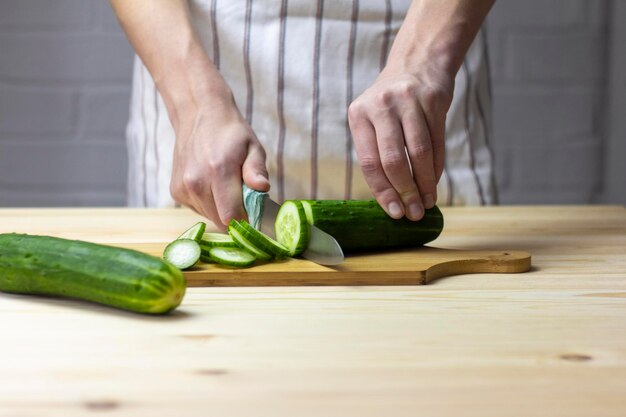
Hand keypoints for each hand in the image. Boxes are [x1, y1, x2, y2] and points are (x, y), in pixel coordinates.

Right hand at [169, 98, 268, 229]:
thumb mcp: (253, 147)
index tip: (256, 216)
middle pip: (220, 220)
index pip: (231, 216)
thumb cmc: (231, 133)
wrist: (198, 115)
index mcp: (218, 170)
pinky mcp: (176, 192)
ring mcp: (183, 188)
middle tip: (243, 198)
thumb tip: (262, 189)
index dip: (246, 221)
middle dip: (236, 216)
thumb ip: (256, 170)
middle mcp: (196, 182)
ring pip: (209, 217)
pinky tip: (212, 185)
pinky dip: (209, 204)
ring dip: (222, 210)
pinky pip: (198, 210)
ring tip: (226, 187)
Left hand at [348, 67, 452, 220]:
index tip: (394, 213)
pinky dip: (436, 167)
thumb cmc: (392, 104)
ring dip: (425, 183)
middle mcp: (380, 106)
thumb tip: (391, 199)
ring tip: (428, 202)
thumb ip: (377, 153)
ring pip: (418, 153)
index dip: (382, 191)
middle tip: (414, 213)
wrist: (418, 63)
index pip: (369, 163)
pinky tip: (435, 182)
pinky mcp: (433, 100)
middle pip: (393, 161)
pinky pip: (437, 142)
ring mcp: (408, 101)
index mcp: (358, 115)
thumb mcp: (373, 119)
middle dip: (405, 192)